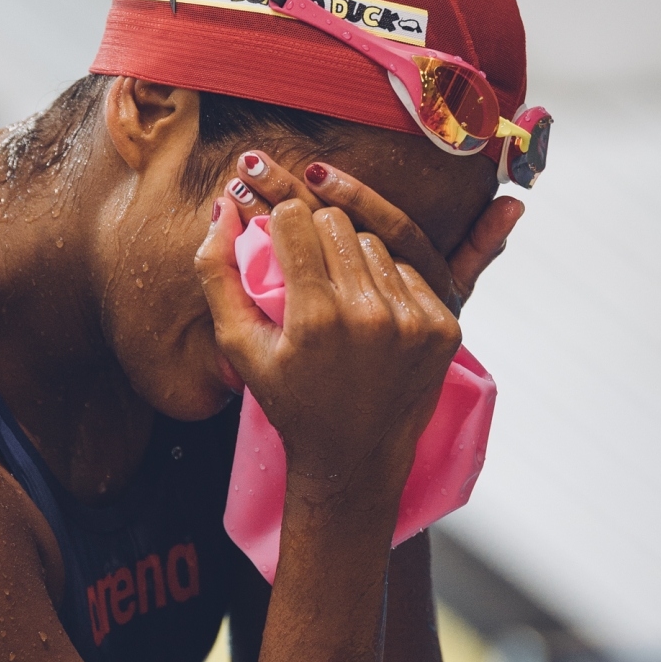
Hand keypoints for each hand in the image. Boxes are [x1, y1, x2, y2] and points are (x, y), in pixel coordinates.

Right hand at [196, 190, 460, 506]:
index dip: (282, 226)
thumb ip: (217, 272)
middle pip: (336, 223)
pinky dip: (388, 284)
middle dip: (317, 236)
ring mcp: (411, 321)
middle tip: (309, 271)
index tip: (281, 244)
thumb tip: (224, 204)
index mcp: (314, 319)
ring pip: (374, 242)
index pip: (296, 219)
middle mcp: (368, 316)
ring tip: (341, 297)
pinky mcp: (443, 328)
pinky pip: (409, 270)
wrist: (353, 456)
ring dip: (353, 258)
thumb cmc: (290, 400)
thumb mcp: (238, 345)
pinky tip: (373, 317)